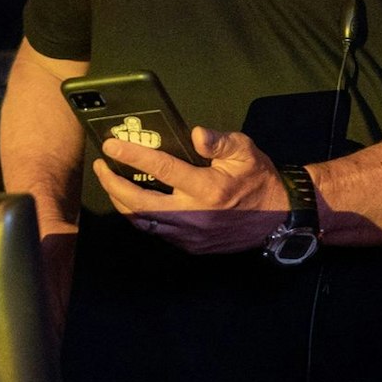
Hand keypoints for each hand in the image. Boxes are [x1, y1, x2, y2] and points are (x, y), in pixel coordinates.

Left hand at [93, 126, 290, 255]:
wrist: (280, 217)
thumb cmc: (258, 178)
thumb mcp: (245, 151)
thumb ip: (219, 141)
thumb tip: (195, 134)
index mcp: (207, 188)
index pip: (161, 168)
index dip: (132, 156)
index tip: (110, 145)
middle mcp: (195, 215)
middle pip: (139, 203)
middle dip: (112, 184)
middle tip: (101, 166)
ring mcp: (191, 235)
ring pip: (143, 222)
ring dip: (122, 203)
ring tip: (111, 182)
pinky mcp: (192, 247)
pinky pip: (157, 232)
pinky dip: (141, 217)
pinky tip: (134, 201)